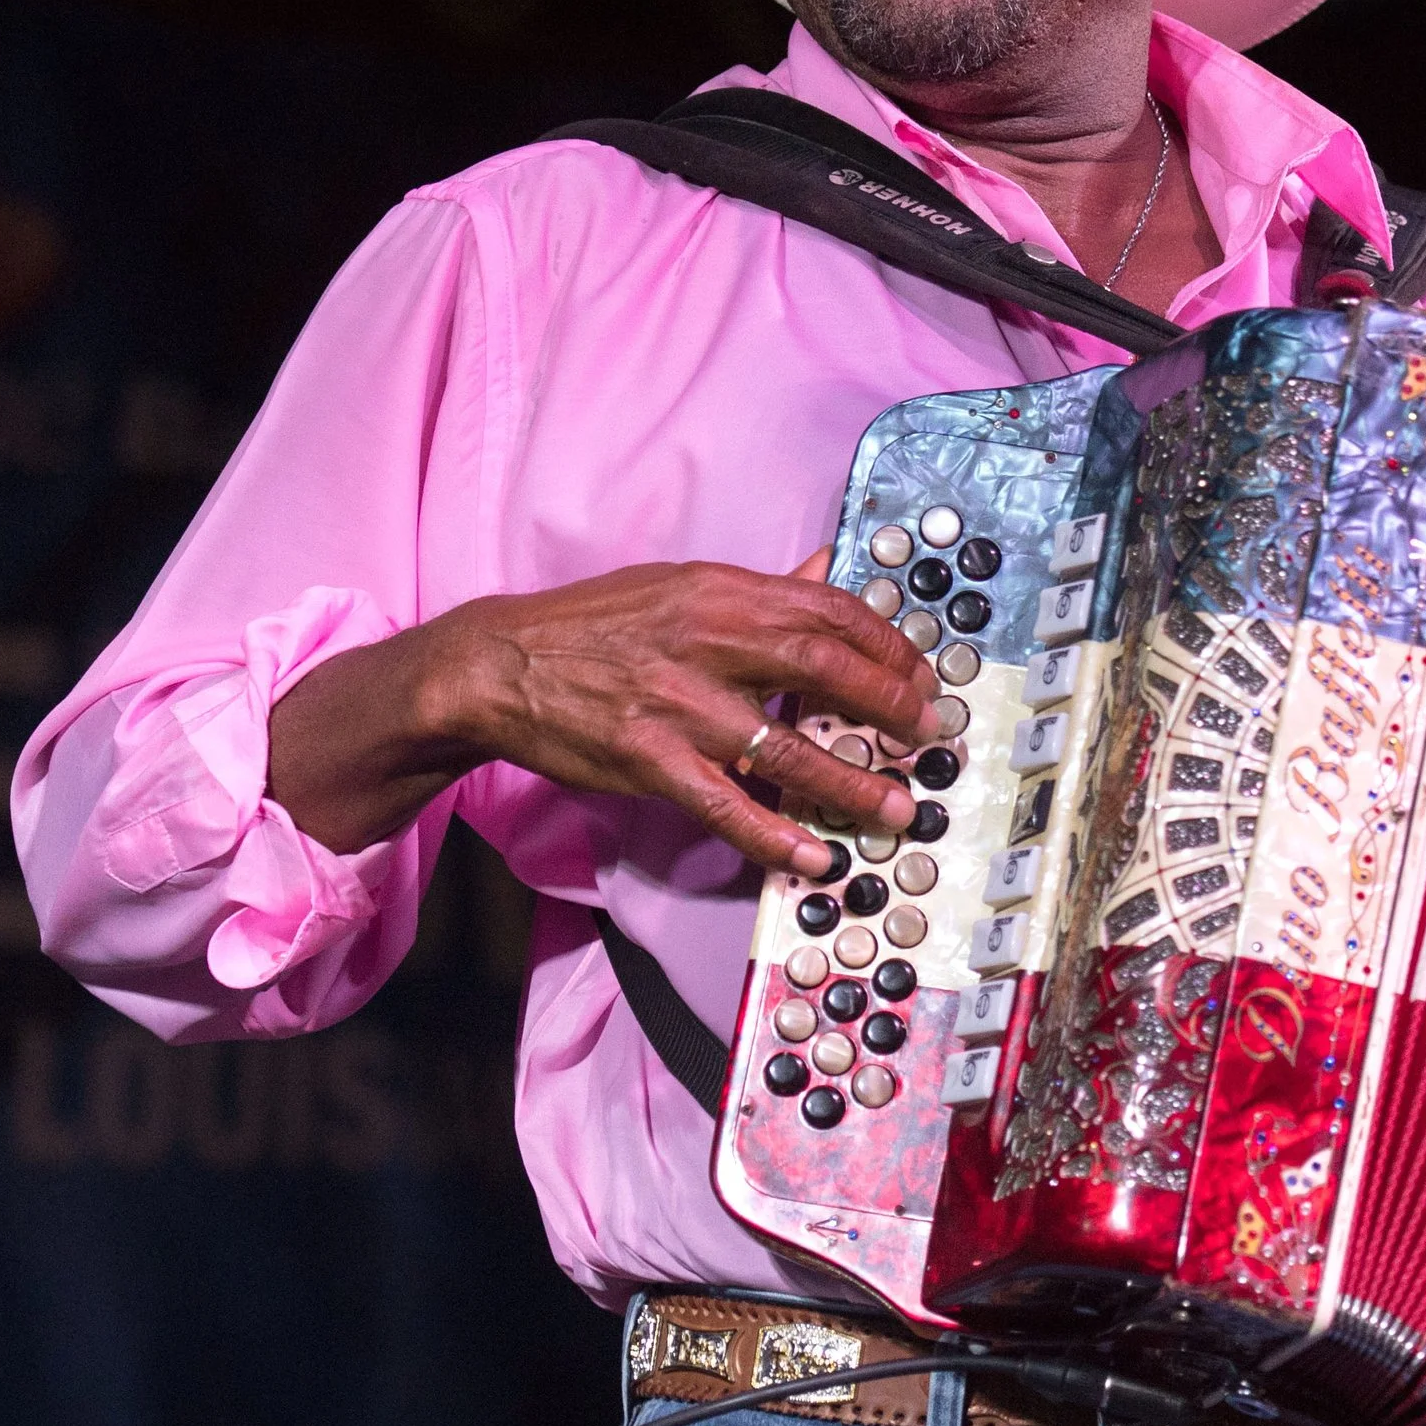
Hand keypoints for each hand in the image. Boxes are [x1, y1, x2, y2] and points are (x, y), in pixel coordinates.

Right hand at [270, 550, 940, 877]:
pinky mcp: (648, 760)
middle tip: (926, 737)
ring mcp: (678, 704)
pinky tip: (813, 857)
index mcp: (721, 591)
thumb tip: (827, 568)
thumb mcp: (680, 584)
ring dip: (851, 784)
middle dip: (890, 707)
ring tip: (896, 808)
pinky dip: (775, 835)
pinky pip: (726, 805)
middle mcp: (706, 641)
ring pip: (787, 746)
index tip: (919, 677)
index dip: (887, 646)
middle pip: (825, 668)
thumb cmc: (596, 624)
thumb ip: (760, 588)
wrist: (499, 664)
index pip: (829, 610)